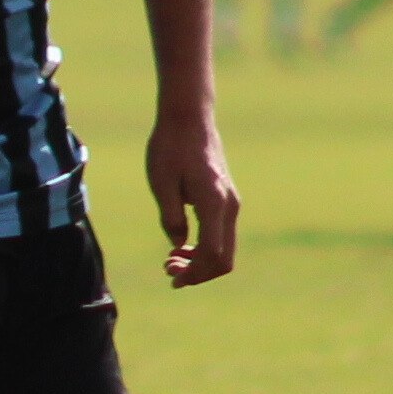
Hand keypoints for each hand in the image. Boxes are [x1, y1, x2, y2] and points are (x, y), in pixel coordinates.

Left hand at [149, 103, 241, 284]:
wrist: (189, 118)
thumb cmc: (170, 147)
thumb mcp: (161, 184)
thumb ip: (171, 218)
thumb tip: (178, 245)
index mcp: (214, 203)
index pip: (214, 254)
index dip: (195, 273)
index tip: (171, 275)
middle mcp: (229, 206)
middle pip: (225, 259)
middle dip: (198, 273)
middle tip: (168, 270)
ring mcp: (231, 202)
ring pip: (225, 248)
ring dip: (201, 262)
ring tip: (172, 260)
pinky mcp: (226, 198)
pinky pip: (222, 234)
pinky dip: (206, 247)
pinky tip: (182, 246)